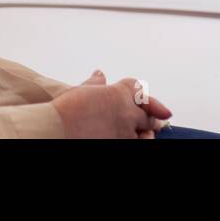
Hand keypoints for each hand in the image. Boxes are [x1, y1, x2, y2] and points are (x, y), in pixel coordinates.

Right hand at [51, 71, 171, 138]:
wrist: (59, 128)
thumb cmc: (67, 109)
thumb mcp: (81, 90)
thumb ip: (94, 84)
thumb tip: (99, 74)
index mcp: (118, 93)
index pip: (140, 92)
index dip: (149, 99)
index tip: (157, 104)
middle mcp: (126, 113)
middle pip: (147, 115)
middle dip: (153, 117)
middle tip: (160, 120)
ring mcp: (125, 132)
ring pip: (146, 134)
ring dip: (148, 134)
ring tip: (149, 134)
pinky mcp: (120, 146)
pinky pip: (135, 145)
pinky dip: (137, 142)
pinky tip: (137, 142)